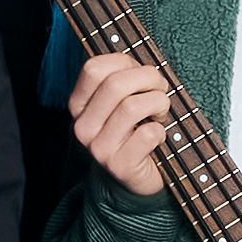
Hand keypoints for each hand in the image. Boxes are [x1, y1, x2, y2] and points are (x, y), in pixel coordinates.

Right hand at [69, 48, 177, 201]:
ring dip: (158, 103)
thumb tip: (143, 63)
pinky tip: (158, 137)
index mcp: (79, 105)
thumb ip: (126, 77)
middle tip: (161, 90)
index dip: (125, 63)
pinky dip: (161, 131)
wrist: (137, 179)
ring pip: (132, 106)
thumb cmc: (136, 130)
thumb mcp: (124, 100)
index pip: (93, 68)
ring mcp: (98, 149)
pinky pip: (147, 134)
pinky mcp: (119, 166)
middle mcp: (82, 126)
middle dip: (149, 80)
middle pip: (115, 84)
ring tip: (162, 113)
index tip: (140, 74)